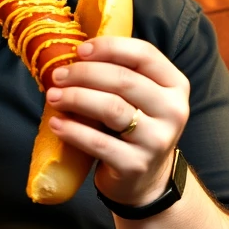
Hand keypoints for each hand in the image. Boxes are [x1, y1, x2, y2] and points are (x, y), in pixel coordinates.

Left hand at [45, 36, 189, 207]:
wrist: (144, 180)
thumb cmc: (133, 128)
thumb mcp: (140, 98)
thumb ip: (120, 73)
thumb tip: (74, 51)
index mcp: (175, 85)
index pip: (144, 54)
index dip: (109, 48)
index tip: (79, 50)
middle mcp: (173, 111)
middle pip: (124, 80)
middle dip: (84, 74)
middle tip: (57, 75)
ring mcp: (157, 140)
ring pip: (111, 108)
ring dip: (76, 98)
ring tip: (52, 97)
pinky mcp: (136, 165)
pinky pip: (99, 142)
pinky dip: (73, 130)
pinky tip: (56, 123)